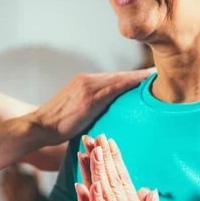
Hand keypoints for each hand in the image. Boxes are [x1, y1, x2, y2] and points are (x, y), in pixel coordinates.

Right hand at [32, 69, 154, 145]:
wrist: (40, 127)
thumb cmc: (56, 126)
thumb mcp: (76, 113)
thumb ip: (91, 109)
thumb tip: (106, 118)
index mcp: (84, 82)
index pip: (112, 78)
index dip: (130, 78)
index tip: (147, 78)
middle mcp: (87, 80)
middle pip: (119, 76)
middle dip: (138, 75)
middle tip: (159, 74)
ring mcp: (88, 86)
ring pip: (119, 78)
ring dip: (138, 77)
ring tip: (157, 77)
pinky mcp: (89, 97)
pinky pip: (114, 87)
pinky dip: (129, 83)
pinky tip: (144, 82)